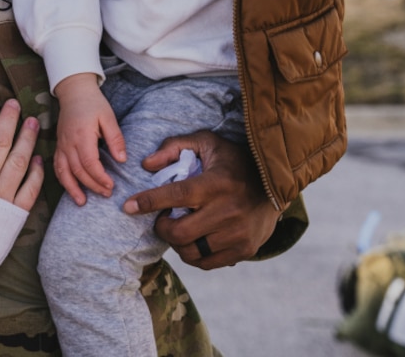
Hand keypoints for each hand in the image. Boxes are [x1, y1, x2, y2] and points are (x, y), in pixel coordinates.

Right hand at [50, 75, 125, 205]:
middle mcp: (68, 143)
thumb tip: (122, 160)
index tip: (111, 186)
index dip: (100, 177)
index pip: (89, 163)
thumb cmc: (93, 103)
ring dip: (72, 188)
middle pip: (78, 171)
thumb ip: (115, 139)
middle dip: (92, 186)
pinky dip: (63, 180)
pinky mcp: (59, 146)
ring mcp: (61, 145)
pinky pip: (57, 166)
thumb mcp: (108, 117)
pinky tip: (70, 188)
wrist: (74, 92)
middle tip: (106, 194)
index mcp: (82, 135)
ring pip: (64, 172)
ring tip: (82, 202)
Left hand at [122, 130, 278, 269]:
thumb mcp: (207, 142)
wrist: (277, 185)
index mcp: (216, 183)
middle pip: (180, 232)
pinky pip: (207, 263)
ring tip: (180, 228)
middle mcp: (228, 211)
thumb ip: (174, 147)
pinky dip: (193, 255)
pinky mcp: (245, 250)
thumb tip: (146, 164)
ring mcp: (238, 234)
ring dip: (177, 243)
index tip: (127, 206)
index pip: (176, 195)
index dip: (148, 201)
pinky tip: (195, 239)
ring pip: (191, 252)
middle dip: (162, 227)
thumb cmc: (234, 161)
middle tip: (162, 219)